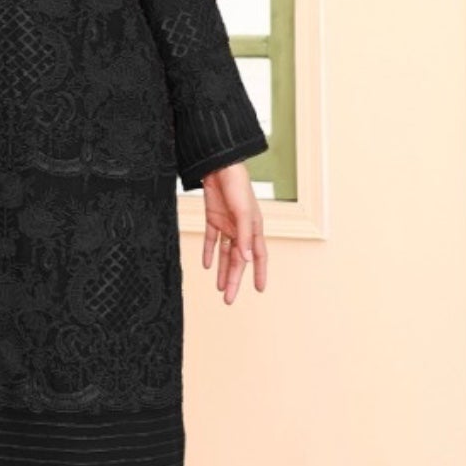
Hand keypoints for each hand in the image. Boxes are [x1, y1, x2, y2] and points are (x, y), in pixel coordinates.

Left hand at [199, 162, 266, 303]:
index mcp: (254, 228)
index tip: (259, 289)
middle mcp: (241, 229)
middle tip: (229, 299)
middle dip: (235, 279)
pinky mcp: (213, 218)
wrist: (219, 166)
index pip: (259, 256)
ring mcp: (227, 224)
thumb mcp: (242, 212)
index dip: (259, 272)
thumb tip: (247, 259)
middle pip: (238, 260)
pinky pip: (211, 240)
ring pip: (225, 253)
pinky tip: (206, 265)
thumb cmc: (237, 186)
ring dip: (222, 270)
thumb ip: (244, 236)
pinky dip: (208, 252)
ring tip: (219, 288)